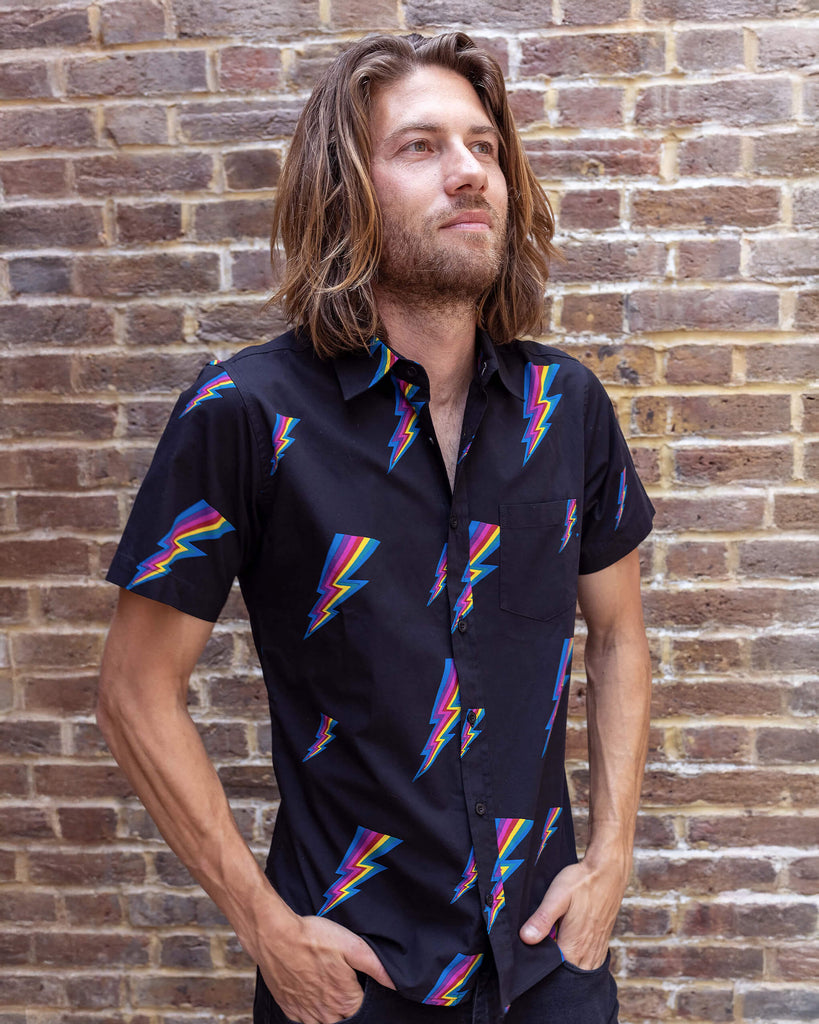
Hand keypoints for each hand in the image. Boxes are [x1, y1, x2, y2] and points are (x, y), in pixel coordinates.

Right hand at [259, 914, 393, 1023]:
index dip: (362, 995)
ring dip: (329, 1010)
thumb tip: (394, 983)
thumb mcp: (351, 945)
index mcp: (344, 998)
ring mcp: (306, 1013)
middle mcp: (326, 1013)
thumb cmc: (313, 937)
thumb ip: (375, 966)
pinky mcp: (289, 1009)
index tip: (357, 981)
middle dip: (346, 1005)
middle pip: (344, 1018)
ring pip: (325, 1022)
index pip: (362, 1010)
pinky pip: (305, 1019)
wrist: (275, 936)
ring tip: (326, 986)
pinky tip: (310, 992)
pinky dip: (310, 1011)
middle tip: (339, 982)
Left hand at [519, 856, 628, 969]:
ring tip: (552, 946)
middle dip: (551, 967)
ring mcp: (597, 950)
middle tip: (539, 947)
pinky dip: (576, 959)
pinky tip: (567, 945)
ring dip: (564, 963)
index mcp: (574, 946)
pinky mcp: (601, 943)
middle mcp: (588, 954)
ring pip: (577, 969)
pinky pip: (587, 962)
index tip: (528, 955)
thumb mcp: (557, 896)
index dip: (539, 966)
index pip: (552, 971)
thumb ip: (543, 919)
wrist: (609, 871)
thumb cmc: (582, 882)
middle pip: (565, 974)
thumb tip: (526, 939)